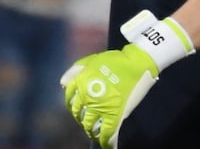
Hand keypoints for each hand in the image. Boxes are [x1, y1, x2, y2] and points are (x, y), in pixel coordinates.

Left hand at [61, 11, 192, 146]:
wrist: (136, 63)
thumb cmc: (115, 60)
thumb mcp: (91, 60)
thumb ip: (75, 70)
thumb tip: (63, 84)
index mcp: (81, 83)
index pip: (70, 99)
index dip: (72, 105)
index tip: (77, 108)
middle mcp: (87, 97)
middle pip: (79, 114)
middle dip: (82, 118)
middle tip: (87, 120)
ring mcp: (101, 108)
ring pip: (90, 125)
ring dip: (91, 130)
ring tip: (94, 132)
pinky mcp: (115, 114)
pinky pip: (108, 133)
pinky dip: (106, 141)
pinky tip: (107, 145)